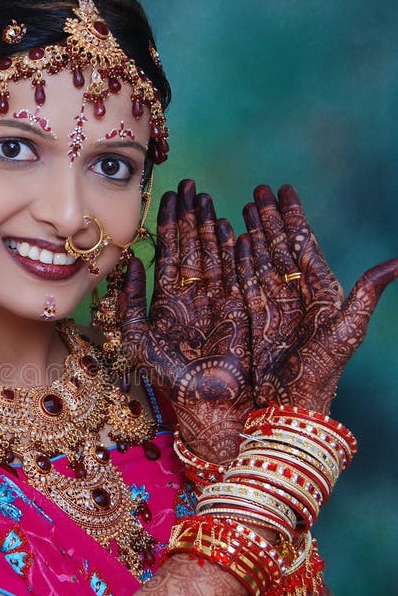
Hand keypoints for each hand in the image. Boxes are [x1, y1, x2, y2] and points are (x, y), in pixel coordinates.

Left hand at [119, 179, 253, 462]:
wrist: (206, 407)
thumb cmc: (170, 380)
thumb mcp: (137, 338)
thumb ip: (129, 302)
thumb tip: (129, 263)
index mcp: (169, 302)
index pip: (171, 252)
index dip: (171, 223)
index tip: (171, 193)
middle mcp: (195, 297)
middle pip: (194, 247)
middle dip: (193, 216)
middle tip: (192, 185)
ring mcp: (219, 301)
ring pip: (215, 255)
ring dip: (212, 227)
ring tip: (209, 198)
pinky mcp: (241, 310)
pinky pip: (239, 272)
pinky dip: (237, 250)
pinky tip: (234, 226)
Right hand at [236, 184, 397, 412]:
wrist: (288, 407)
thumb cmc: (321, 373)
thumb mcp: (347, 330)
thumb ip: (366, 294)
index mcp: (319, 292)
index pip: (304, 243)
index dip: (294, 216)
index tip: (284, 189)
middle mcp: (293, 295)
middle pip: (279, 247)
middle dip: (268, 218)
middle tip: (257, 190)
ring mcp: (269, 306)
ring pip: (258, 260)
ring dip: (250, 233)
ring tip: (240, 208)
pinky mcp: (248, 319)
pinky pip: (240, 281)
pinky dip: (234, 260)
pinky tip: (230, 241)